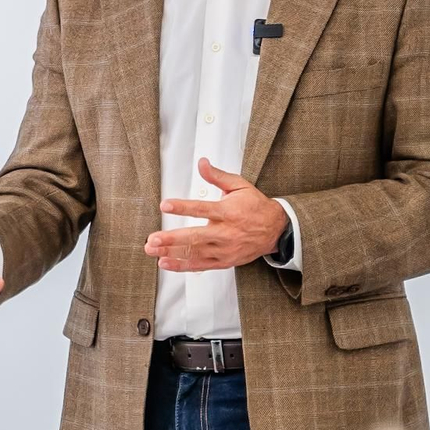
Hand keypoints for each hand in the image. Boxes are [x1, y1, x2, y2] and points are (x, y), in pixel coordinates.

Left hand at [143, 158, 287, 271]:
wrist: (276, 230)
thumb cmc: (256, 207)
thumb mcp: (240, 186)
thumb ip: (218, 176)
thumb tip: (202, 163)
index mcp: (228, 212)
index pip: (202, 209)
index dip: (183, 207)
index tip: (165, 205)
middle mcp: (226, 232)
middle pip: (196, 237)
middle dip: (172, 239)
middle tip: (153, 239)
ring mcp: (225, 249)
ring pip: (195, 253)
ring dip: (172, 253)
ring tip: (152, 250)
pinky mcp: (224, 261)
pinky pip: (201, 265)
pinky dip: (182, 266)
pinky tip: (166, 263)